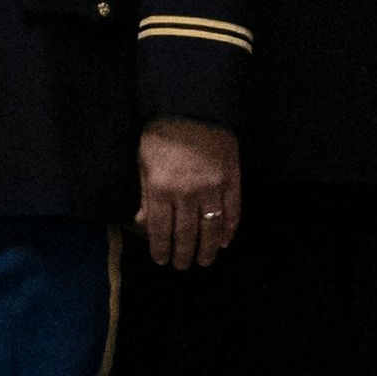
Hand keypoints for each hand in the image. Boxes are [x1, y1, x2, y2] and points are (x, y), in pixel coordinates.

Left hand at [137, 116, 240, 267]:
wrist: (193, 109)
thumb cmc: (161, 135)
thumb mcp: (143, 163)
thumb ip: (145, 195)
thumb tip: (143, 223)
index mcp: (161, 189)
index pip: (161, 229)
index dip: (161, 249)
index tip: (162, 261)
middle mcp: (188, 193)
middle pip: (187, 233)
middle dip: (184, 254)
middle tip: (183, 267)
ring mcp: (213, 188)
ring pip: (211, 227)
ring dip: (208, 248)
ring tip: (205, 261)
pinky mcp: (232, 180)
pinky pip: (233, 211)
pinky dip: (230, 229)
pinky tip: (225, 242)